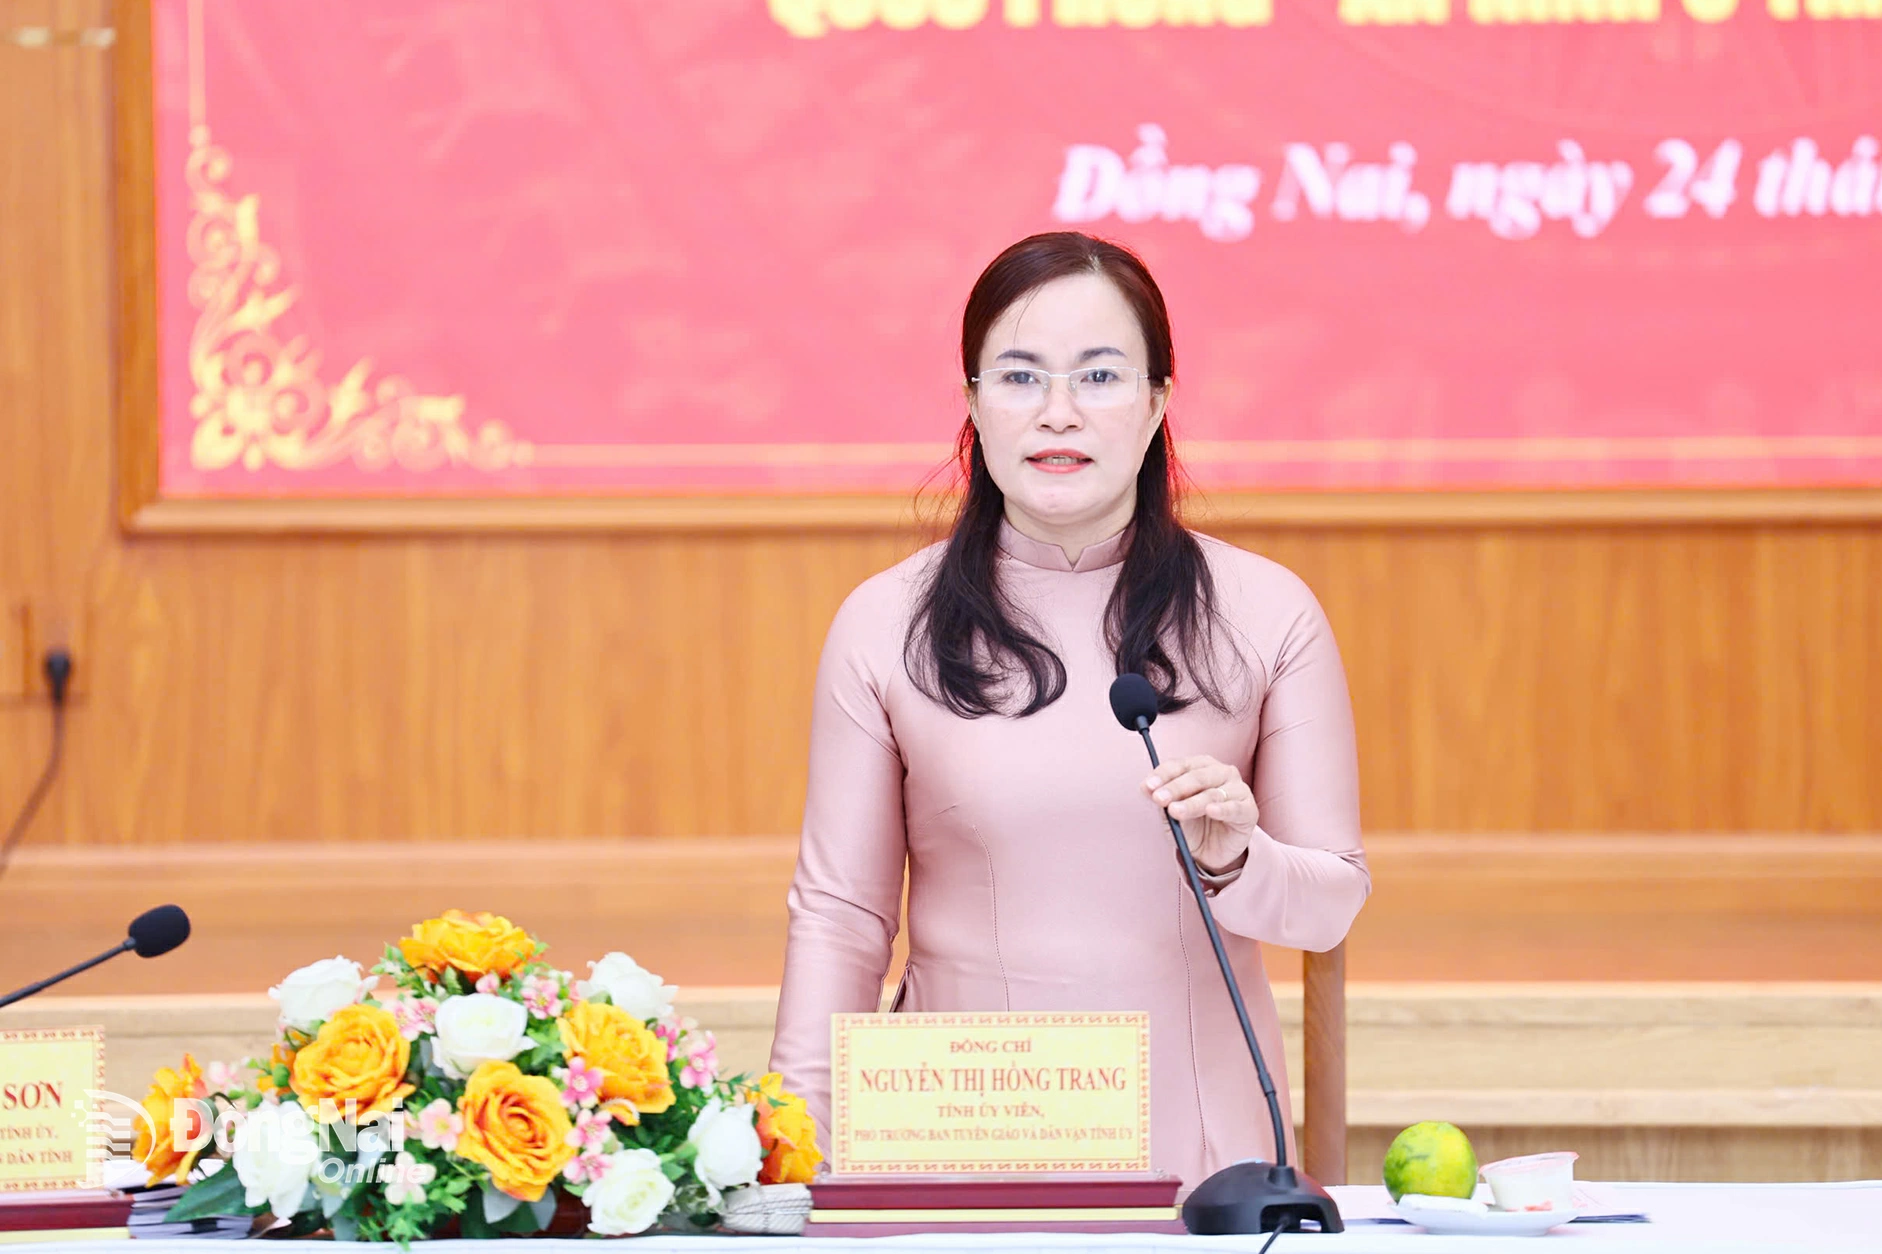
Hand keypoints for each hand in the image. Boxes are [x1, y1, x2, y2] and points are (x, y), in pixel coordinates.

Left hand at [1143, 755, 1258, 873]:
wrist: (1211, 852)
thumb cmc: (1192, 824)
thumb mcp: (1171, 812)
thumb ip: (1161, 798)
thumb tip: (1145, 787)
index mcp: (1200, 766)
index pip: (1180, 765)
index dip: (1163, 775)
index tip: (1148, 787)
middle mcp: (1221, 773)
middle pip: (1197, 776)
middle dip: (1176, 788)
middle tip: (1159, 799)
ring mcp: (1237, 789)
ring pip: (1213, 793)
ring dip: (1193, 802)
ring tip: (1176, 811)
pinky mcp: (1249, 810)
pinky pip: (1235, 808)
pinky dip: (1222, 809)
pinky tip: (1211, 811)